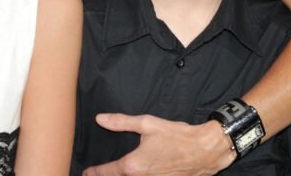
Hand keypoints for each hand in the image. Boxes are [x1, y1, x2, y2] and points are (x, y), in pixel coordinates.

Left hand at [82, 115, 233, 175]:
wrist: (204, 150)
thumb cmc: (176, 136)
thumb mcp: (147, 124)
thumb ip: (121, 123)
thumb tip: (100, 119)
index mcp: (133, 166)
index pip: (107, 172)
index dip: (95, 172)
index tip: (87, 173)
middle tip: (99, 174)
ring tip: (117, 173)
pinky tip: (142, 172)